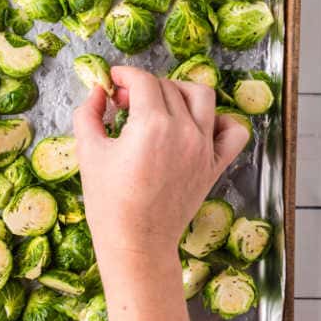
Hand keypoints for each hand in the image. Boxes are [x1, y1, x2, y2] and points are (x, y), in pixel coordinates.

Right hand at [74, 67, 246, 277]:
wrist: (136, 244)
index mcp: (152, 125)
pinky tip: (199, 125)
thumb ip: (88, 114)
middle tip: (124, 102)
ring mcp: (204, 147)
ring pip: (202, 96)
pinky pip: (233, 131)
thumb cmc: (109, 204)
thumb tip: (97, 91)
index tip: (113, 81)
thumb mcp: (89, 154)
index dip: (124, 75)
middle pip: (167, 86)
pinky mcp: (215, 164)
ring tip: (160, 106)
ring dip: (180, 92)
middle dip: (143, 86)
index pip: (142, 81)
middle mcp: (183, 130)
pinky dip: (221, 121)